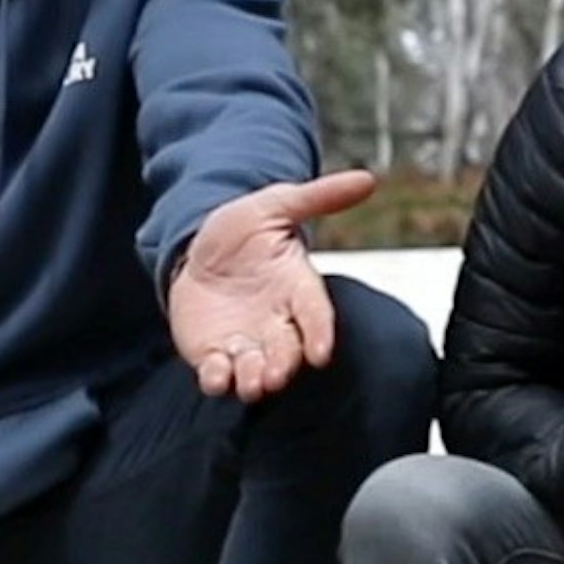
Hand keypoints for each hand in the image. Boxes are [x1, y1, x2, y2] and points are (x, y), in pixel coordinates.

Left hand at [168, 169, 377, 402]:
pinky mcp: (214, 355)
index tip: (322, 353)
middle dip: (284, 365)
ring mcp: (246, 343)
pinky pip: (217, 375)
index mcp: (297, 289)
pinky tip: (214, 375)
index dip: (320, 334)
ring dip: (254, 381)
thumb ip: (317, 197)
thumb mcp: (274, 206)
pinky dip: (216, 380)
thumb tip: (367, 179)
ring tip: (251, 384)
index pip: (316, 315)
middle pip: (288, 352)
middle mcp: (276, 323)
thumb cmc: (244, 232)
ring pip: (256, 370)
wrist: (196, 252)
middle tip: (277, 375)